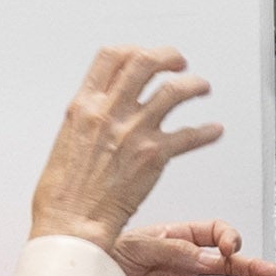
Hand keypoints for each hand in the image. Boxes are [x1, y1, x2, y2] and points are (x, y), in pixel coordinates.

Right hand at [27, 46, 215, 244]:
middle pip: (145, 62)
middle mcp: (110, 112)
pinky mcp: (154, 155)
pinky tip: (214, 130)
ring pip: (174, 91)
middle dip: (168, 56)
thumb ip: (87, 121)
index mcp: (84, 106)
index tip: (142, 54)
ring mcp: (134, 131)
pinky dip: (206, 131)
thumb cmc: (62, 195)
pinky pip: (190, 135)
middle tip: (178, 62)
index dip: (132, 50)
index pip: (111, 57)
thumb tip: (99, 114)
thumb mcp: (64, 142)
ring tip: (201, 87)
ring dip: (193, 85)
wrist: (72, 225)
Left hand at [112, 217, 275, 275]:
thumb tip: (208, 258)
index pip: (212, 234)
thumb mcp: (138, 245)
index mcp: (173, 238)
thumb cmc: (100, 259)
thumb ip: (176, 252)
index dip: (226, 239)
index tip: (231, 247)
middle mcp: (181, 264)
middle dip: (248, 267)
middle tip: (269, 272)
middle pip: (224, 264)